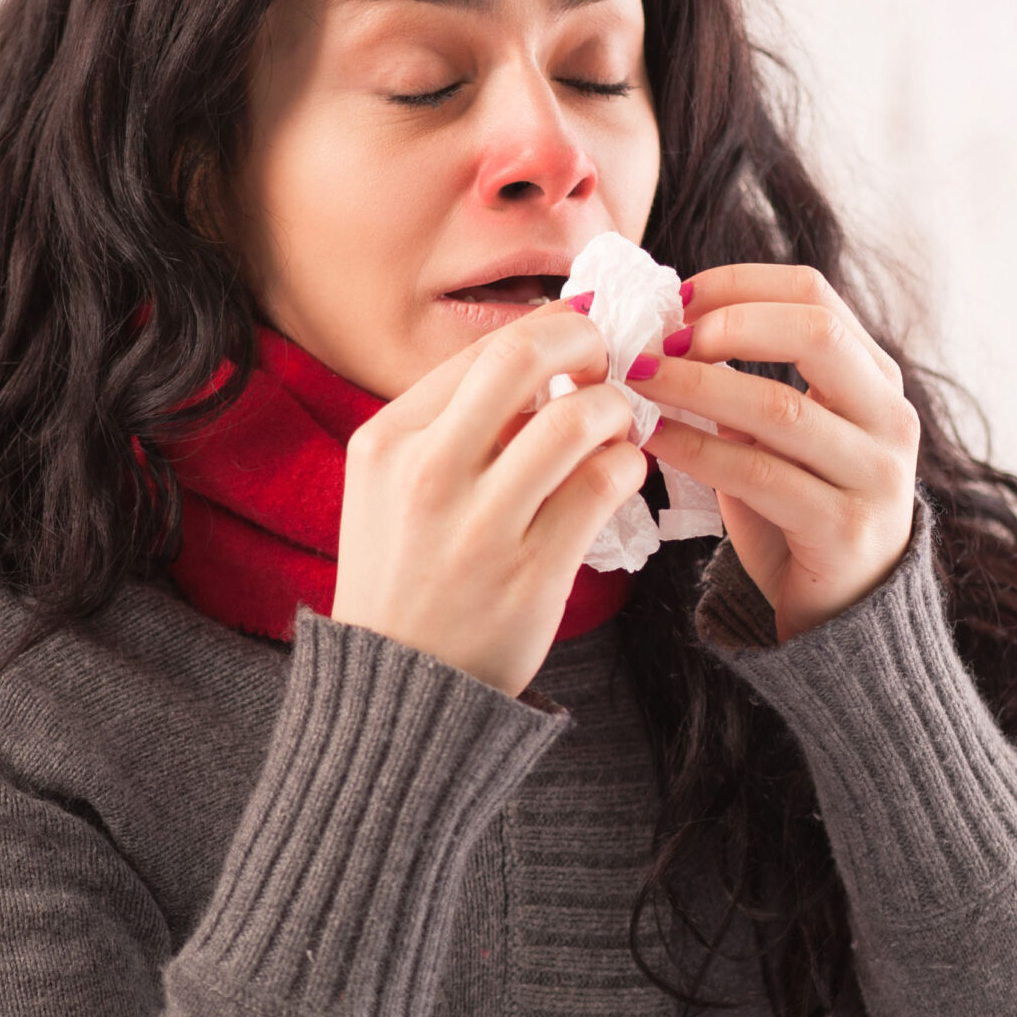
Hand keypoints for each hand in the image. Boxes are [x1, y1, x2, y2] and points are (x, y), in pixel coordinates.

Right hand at [328, 301, 647, 695]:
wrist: (398, 688)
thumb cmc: (406, 577)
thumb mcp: (391, 487)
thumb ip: (453, 424)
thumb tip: (546, 355)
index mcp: (388, 441)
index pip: (485, 347)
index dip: (550, 327)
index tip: (581, 337)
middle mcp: (427, 473)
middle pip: (524, 354)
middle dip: (586, 340)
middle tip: (609, 360)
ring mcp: (479, 526)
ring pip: (577, 419)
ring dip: (616, 410)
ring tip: (619, 426)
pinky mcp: (530, 574)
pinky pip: (603, 485)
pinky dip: (629, 465)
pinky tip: (621, 474)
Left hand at [635, 264, 918, 641]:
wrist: (841, 612)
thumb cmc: (797, 509)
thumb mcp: (779, 435)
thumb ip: (742, 382)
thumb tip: (657, 326)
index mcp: (875, 377)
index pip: (813, 294)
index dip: (737, 284)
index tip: (672, 299)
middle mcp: (889, 417)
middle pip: (815, 333)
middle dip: (727, 325)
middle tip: (660, 338)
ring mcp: (875, 474)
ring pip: (780, 408)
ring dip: (695, 386)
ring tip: (636, 379)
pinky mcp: (845, 529)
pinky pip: (759, 475)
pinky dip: (697, 450)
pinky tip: (653, 439)